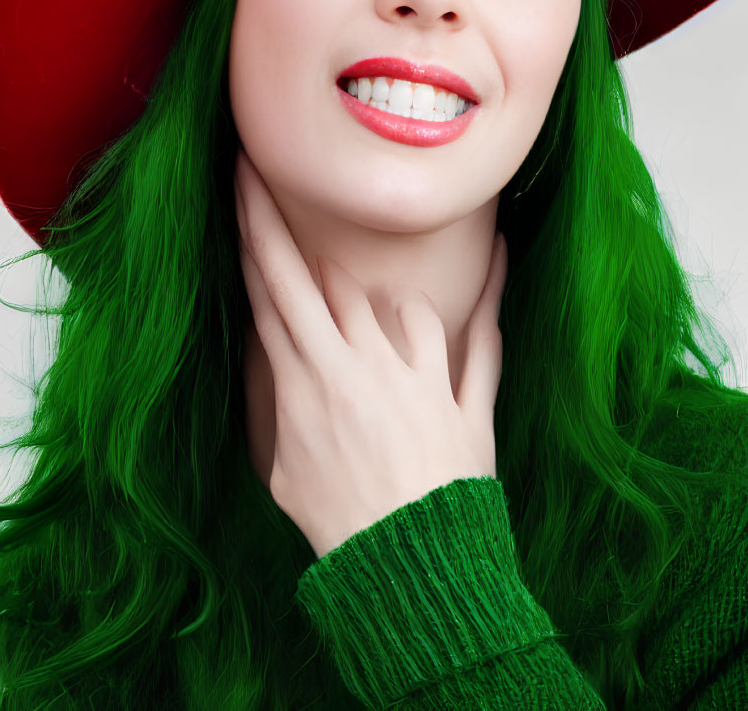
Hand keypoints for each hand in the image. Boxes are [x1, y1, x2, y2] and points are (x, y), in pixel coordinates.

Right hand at [234, 146, 507, 559]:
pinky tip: (503, 251)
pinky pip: (485, 338)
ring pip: (400, 305)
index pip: (270, 288)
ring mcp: (417, 376)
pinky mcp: (466, 398)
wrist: (406, 572)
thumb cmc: (337, 528)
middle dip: (289, 224)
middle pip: (319, 279)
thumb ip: (285, 407)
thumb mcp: (283, 470)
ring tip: (384, 319)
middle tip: (275, 176)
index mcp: (308, 380)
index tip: (244, 175)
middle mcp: (360, 364)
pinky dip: (494, 294)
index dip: (253, 226)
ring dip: (389, 303)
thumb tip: (286, 370)